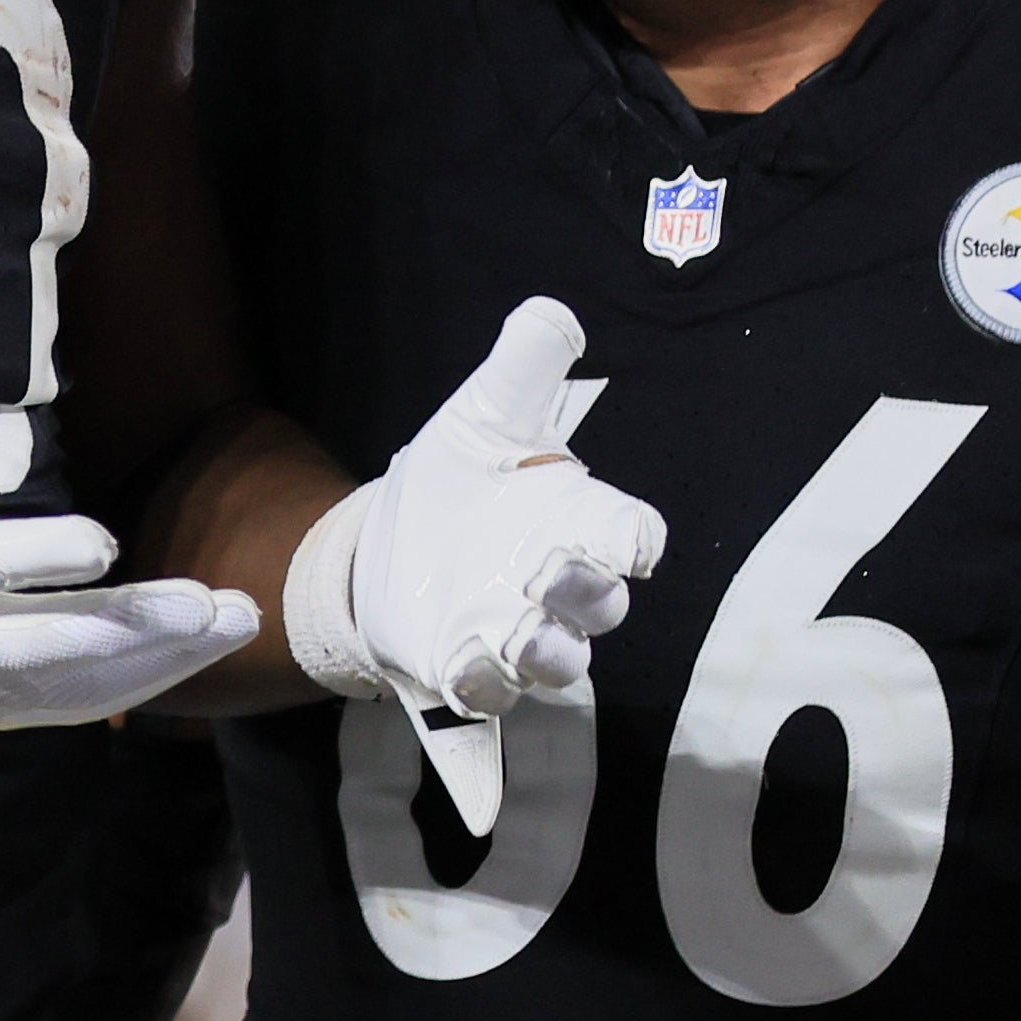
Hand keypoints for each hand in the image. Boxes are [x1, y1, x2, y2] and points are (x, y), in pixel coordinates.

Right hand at [0, 266, 262, 848]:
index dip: (38, 559)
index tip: (105, 540)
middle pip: (40, 650)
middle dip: (134, 631)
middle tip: (213, 604)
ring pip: (66, 688)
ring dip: (154, 662)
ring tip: (234, 620)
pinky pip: (61, 706)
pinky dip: (126, 687)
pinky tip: (189, 655)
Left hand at [287, 299, 664, 834]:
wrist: (388, 539)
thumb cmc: (460, 480)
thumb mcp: (482, 414)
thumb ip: (522, 367)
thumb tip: (552, 314)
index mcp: (579, 522)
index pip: (631, 538)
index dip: (630, 541)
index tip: (622, 539)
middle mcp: (558, 589)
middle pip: (601, 609)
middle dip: (583, 596)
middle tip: (548, 572)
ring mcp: (515, 638)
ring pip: (554, 666)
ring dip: (542, 657)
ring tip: (510, 634)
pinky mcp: (463, 676)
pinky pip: (485, 706)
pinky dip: (480, 695)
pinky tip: (459, 669)